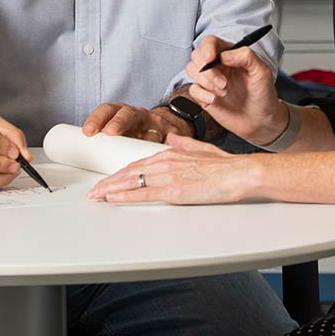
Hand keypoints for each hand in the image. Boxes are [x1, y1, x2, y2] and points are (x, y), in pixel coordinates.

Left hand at [81, 103, 184, 142]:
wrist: (166, 126)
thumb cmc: (137, 132)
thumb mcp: (121, 131)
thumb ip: (106, 139)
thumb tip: (84, 152)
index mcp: (120, 113)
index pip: (106, 110)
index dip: (96, 118)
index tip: (88, 131)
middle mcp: (137, 114)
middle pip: (125, 113)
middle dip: (117, 121)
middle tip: (109, 132)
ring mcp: (154, 122)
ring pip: (147, 126)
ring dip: (140, 135)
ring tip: (135, 142)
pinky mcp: (169, 132)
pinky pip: (165, 138)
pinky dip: (161, 144)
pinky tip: (157, 149)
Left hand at [87, 134, 256, 203]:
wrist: (240, 172)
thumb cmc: (226, 166)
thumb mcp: (201, 149)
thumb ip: (184, 144)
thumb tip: (172, 137)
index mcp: (171, 153)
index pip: (138, 163)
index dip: (120, 172)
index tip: (109, 179)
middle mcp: (166, 162)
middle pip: (129, 172)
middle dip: (108, 181)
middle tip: (94, 191)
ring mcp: (169, 176)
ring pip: (132, 181)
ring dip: (111, 189)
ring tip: (96, 196)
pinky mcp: (174, 191)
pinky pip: (144, 193)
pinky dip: (125, 195)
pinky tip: (113, 198)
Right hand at [183, 35, 284, 144]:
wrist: (261, 121)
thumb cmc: (263, 95)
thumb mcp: (262, 72)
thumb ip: (247, 56)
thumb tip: (225, 55)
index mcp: (230, 55)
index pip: (211, 42)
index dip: (207, 48)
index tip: (211, 58)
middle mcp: (218, 65)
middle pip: (197, 55)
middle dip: (207, 69)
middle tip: (223, 82)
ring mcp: (210, 80)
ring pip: (191, 69)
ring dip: (205, 81)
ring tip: (223, 91)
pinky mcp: (204, 95)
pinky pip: (192, 89)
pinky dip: (202, 94)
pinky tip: (215, 99)